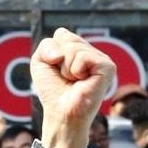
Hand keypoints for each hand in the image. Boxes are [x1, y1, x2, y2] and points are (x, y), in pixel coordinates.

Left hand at [30, 29, 115, 147]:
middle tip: (65, 77)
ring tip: (73, 80)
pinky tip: (82, 81)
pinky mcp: (108, 67)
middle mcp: (92, 52)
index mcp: (79, 49)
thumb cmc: (53, 91)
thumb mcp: (40, 63)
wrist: (60, 113)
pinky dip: (76, 69)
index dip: (51, 53)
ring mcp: (101, 59)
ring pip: (74, 47)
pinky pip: (84, 57)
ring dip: (66, 67)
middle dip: (58, 59)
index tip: (55, 70)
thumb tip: (61, 51)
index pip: (61, 34)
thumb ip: (46, 46)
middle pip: (67, 38)